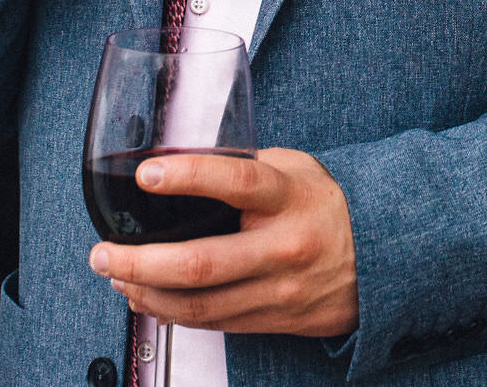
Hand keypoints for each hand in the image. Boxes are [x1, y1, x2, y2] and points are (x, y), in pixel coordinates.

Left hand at [90, 148, 359, 336]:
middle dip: (139, 261)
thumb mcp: (295, 170)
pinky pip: (213, 322)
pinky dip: (171, 312)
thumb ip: (245, 168)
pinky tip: (148, 297)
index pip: (236, 182)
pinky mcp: (275, 320)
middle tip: (103, 252)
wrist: (383, 257)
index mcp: (289, 197)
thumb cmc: (328, 206)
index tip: (146, 173)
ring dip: (146, 293)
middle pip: (201, 263)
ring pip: (199, 304)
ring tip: (116, 275)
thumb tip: (183, 164)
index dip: (188, 176)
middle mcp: (284, 247)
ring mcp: (280, 290)